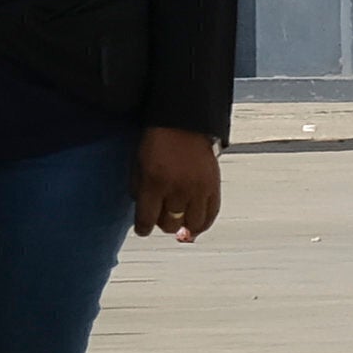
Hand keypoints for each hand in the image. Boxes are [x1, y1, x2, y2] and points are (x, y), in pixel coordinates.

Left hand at [133, 125, 224, 239]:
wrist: (183, 122)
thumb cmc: (157, 142)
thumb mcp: (138, 166)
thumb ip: (139, 191)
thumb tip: (145, 215)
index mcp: (154, 182)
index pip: (147, 220)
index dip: (143, 229)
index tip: (143, 229)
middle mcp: (178, 188)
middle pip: (170, 224)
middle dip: (162, 224)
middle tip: (161, 217)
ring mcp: (198, 188)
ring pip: (192, 224)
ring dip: (183, 227)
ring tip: (179, 222)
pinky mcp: (214, 185)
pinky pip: (211, 214)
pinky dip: (203, 224)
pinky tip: (195, 224)